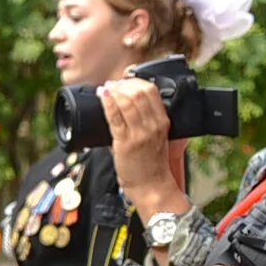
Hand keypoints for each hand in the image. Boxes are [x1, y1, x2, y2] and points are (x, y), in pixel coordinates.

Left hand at [99, 78, 182, 208]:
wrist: (151, 186)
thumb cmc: (151, 163)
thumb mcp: (157, 136)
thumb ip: (147, 121)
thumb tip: (127, 104)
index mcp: (163, 121)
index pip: (152, 91)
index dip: (137, 80)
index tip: (126, 79)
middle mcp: (153, 125)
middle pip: (140, 92)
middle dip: (124, 84)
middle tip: (114, 84)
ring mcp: (140, 133)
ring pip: (127, 102)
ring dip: (114, 91)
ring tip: (106, 88)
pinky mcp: (125, 143)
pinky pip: (115, 117)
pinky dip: (107, 103)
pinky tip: (102, 96)